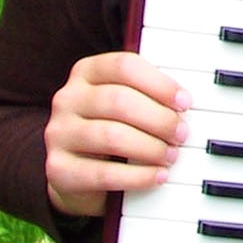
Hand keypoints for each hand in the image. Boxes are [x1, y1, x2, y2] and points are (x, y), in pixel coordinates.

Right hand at [44, 50, 192, 218]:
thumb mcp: (129, 104)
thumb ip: (150, 95)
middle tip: (182, 134)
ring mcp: (58, 133)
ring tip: (171, 156)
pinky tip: (157, 176)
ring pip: (111, 136)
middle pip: (119, 100)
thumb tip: (185, 104)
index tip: (185, 102)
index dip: (160, 84)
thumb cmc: (114, 128)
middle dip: (159, 119)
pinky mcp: (57, 169)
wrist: (77, 172)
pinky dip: (137, 176)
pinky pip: (103, 174)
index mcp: (86, 72)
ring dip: (150, 147)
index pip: (124, 66)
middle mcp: (67, 98)